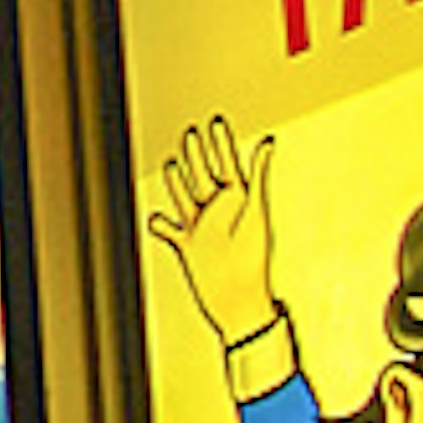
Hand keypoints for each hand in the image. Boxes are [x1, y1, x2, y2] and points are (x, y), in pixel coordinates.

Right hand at [149, 116, 278, 349]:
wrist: (238, 299)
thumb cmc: (252, 258)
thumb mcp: (254, 211)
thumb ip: (257, 177)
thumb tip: (268, 142)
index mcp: (239, 201)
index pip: (228, 164)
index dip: (222, 143)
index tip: (216, 122)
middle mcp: (219, 212)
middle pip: (204, 176)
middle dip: (198, 155)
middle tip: (192, 133)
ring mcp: (202, 228)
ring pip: (184, 197)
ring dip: (177, 181)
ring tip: (172, 163)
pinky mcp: (186, 246)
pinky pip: (167, 229)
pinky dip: (159, 223)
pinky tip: (155, 217)